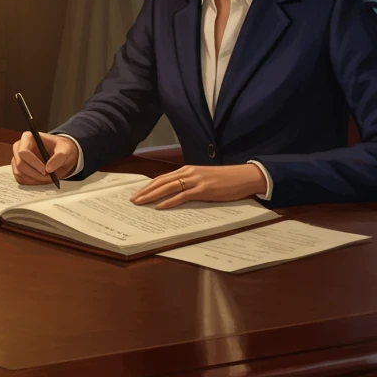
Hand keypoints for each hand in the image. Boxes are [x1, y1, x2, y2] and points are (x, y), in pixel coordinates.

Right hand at [10, 131, 78, 183]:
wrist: (61, 156)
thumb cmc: (62, 149)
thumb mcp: (66, 150)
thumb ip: (59, 157)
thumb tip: (48, 169)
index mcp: (28, 137)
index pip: (23, 152)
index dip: (33, 163)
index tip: (46, 170)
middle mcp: (19, 147)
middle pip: (20, 164)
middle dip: (35, 174)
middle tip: (49, 177)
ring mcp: (17, 159)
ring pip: (19, 173)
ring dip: (34, 179)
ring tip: (48, 178)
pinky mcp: (18, 169)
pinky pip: (20, 179)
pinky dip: (31, 183)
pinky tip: (42, 180)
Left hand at [129, 164, 267, 208]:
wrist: (243, 176)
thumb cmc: (224, 179)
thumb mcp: (203, 178)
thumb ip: (190, 182)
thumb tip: (176, 192)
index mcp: (187, 169)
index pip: (163, 178)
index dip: (148, 186)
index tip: (138, 193)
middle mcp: (188, 173)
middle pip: (161, 182)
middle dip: (145, 191)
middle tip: (133, 200)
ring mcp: (195, 180)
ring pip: (168, 188)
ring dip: (152, 196)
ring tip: (141, 203)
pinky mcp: (203, 190)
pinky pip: (182, 196)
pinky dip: (169, 201)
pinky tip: (160, 206)